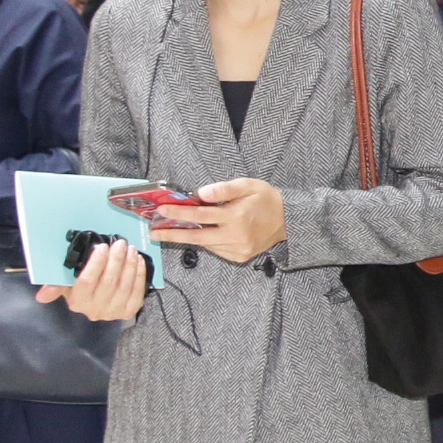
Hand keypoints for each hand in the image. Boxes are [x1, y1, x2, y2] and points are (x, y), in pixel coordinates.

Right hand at [38, 237, 147, 321]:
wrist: (100, 306)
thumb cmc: (82, 290)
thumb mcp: (66, 286)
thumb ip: (55, 286)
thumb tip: (41, 296)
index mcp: (78, 301)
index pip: (87, 281)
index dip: (96, 263)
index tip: (102, 247)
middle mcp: (95, 309)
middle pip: (109, 281)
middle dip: (116, 259)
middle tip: (120, 243)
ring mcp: (114, 312)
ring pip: (124, 285)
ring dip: (129, 264)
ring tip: (130, 249)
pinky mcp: (129, 311)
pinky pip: (137, 291)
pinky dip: (139, 274)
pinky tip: (138, 261)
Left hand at [151, 175, 285, 264]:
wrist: (288, 220)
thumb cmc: (266, 199)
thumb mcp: (248, 185)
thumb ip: (224, 188)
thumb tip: (201, 194)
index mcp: (236, 216)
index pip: (200, 216)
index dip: (178, 214)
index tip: (161, 211)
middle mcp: (236, 235)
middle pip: (196, 237)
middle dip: (172, 234)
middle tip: (154, 233)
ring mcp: (238, 249)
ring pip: (205, 244)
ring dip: (189, 237)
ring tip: (173, 230)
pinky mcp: (239, 256)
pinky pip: (216, 250)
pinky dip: (207, 242)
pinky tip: (205, 233)